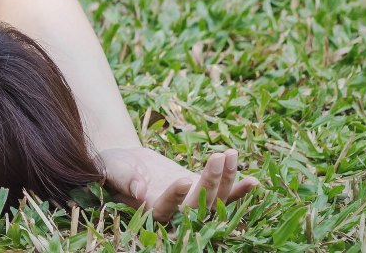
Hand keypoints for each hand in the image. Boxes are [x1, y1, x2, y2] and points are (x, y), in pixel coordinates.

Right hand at [97, 146, 260, 221]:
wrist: (124, 161)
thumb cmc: (112, 165)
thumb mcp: (111, 168)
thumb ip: (123, 179)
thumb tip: (137, 190)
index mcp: (148, 210)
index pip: (165, 209)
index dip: (175, 197)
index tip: (184, 179)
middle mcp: (173, 212)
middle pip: (197, 205)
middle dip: (210, 182)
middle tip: (217, 157)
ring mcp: (190, 201)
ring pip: (215, 199)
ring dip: (228, 180)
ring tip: (233, 154)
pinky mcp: (200, 189)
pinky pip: (225, 194)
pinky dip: (239, 189)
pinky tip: (254, 180)